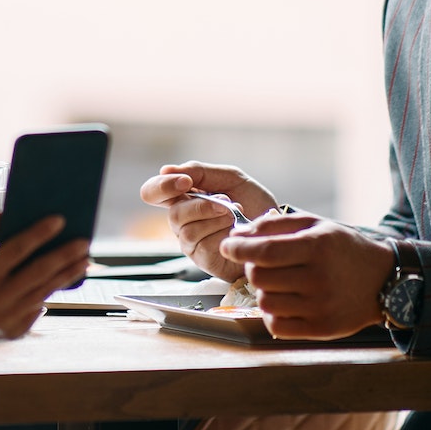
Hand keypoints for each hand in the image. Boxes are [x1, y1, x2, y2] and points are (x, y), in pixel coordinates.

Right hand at [0, 214, 89, 351]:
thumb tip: (3, 214)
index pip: (14, 251)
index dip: (38, 234)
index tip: (59, 219)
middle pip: (38, 273)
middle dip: (64, 256)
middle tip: (84, 242)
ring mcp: (8, 318)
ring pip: (45, 292)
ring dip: (68, 275)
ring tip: (85, 260)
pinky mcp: (17, 331)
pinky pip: (40, 307)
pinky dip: (54, 291)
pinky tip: (68, 277)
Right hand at [138, 162, 277, 281]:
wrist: (277, 228)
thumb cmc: (253, 203)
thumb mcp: (230, 178)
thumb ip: (200, 172)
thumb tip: (165, 169)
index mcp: (184, 197)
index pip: (153, 192)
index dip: (163, 186)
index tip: (186, 182)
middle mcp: (182, 221)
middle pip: (172, 214)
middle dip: (200, 206)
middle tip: (225, 201)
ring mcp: (191, 242)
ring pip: (187, 231)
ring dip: (215, 219)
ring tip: (235, 216)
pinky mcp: (203, 261)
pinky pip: (202, 246)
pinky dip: (222, 235)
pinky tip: (234, 232)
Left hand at [218, 212, 395, 340]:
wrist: (383, 280)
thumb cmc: (343, 249)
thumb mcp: (315, 225)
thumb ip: (275, 225)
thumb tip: (237, 234)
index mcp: (317, 247)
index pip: (264, 251)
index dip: (238, 248)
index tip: (228, 245)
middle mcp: (319, 278)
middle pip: (259, 277)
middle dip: (252, 267)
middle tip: (263, 263)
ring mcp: (320, 307)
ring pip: (264, 302)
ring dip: (263, 290)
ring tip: (279, 282)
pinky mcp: (321, 329)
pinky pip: (276, 325)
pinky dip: (272, 313)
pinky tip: (284, 301)